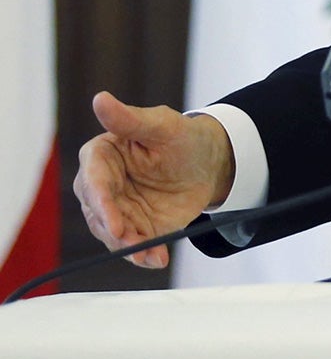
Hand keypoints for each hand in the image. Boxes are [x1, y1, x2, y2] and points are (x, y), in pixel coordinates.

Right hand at [73, 92, 235, 268]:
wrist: (209, 162)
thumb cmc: (183, 136)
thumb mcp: (162, 125)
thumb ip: (130, 119)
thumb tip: (100, 98)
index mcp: (101, 156)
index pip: (93, 181)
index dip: (101, 202)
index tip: (113, 221)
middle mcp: (102, 186)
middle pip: (98, 213)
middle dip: (114, 230)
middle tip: (131, 241)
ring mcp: (117, 209)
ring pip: (113, 234)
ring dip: (129, 248)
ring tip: (151, 254)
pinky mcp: (134, 227)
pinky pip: (134, 245)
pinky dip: (145, 254)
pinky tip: (158, 259)